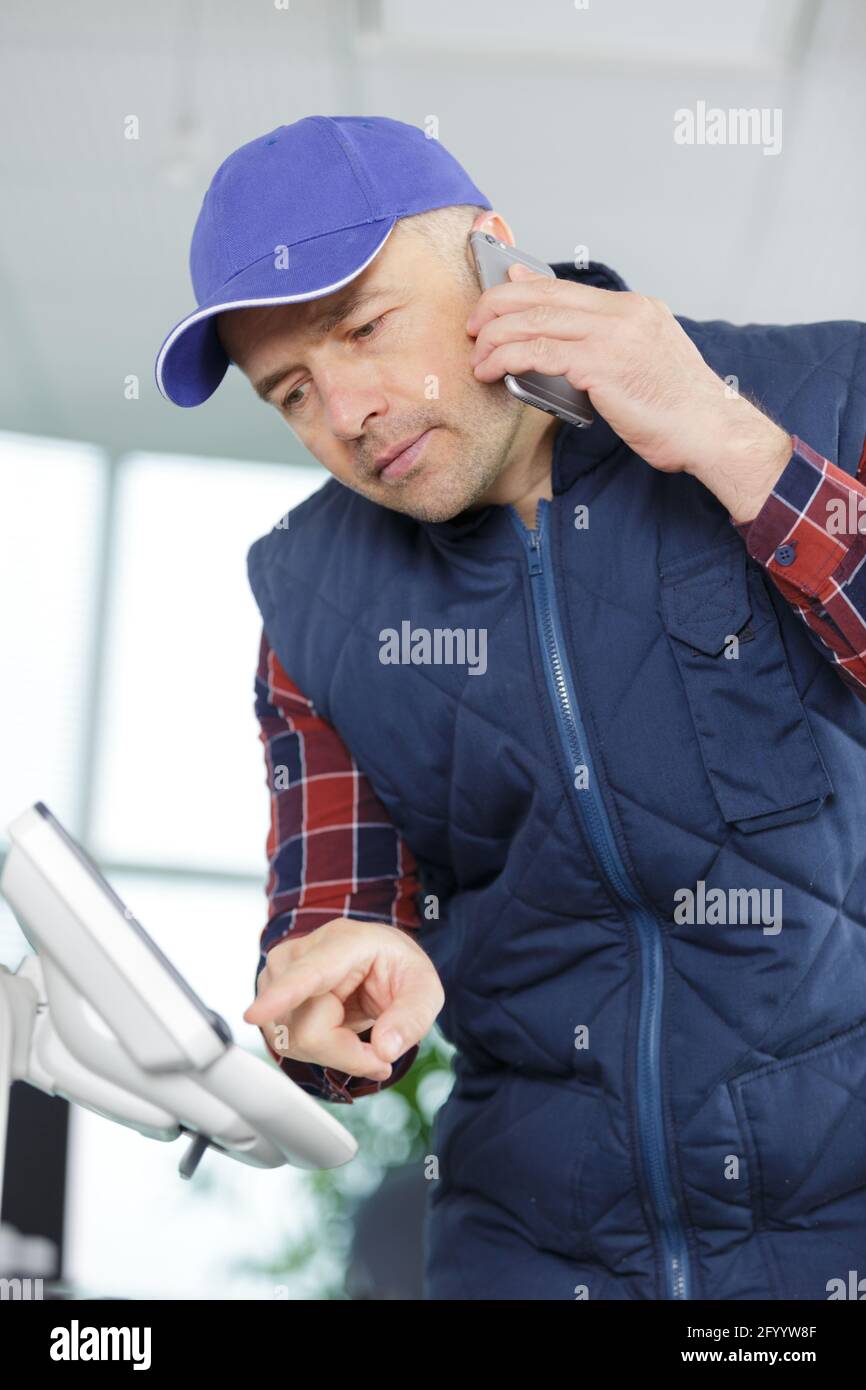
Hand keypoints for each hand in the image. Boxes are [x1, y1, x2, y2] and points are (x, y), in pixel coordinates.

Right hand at [244, 918, 443, 1081]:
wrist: (373, 960)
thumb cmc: (396, 969)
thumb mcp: (425, 989)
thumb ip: (413, 1018)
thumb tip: (384, 1050)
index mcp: (345, 942)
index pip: (309, 972)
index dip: (282, 996)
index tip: (254, 1014)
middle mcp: (302, 953)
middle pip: (308, 1029)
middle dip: (346, 1051)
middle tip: (379, 1048)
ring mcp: (278, 974)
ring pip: (292, 1040)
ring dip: (331, 1050)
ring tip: (353, 1026)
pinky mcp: (268, 994)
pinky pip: (285, 1042)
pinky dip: (317, 1048)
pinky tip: (334, 1029)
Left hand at [466, 264, 791, 517]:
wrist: (710, 431)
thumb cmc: (675, 410)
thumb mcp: (640, 365)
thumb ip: (601, 347)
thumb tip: (556, 335)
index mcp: (634, 308)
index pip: (563, 288)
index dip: (520, 289)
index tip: (493, 300)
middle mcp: (624, 312)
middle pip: (542, 295)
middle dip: (498, 306)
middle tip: (473, 327)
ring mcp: (614, 335)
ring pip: (535, 321)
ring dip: (496, 338)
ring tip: (478, 357)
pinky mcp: (603, 364)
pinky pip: (540, 352)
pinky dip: (508, 359)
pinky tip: (494, 372)